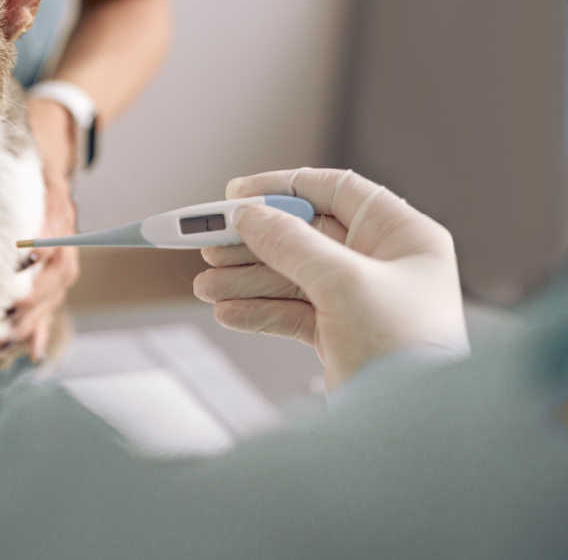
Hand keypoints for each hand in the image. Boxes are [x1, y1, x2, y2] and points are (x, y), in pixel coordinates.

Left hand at [14, 99, 81, 359]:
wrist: (48, 144)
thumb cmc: (21, 155)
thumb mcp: (18, 163)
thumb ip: (7, 185)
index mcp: (55, 208)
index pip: (51, 239)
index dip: (37, 258)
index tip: (20, 279)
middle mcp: (63, 232)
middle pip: (58, 274)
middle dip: (36, 300)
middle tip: (10, 319)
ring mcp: (61, 250)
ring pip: (56, 291)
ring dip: (36, 317)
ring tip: (12, 338)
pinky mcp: (52, 265)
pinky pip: (52, 299)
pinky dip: (43, 326)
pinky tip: (34, 350)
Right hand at [193, 168, 467, 389]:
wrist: (415, 432)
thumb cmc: (405, 351)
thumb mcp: (344, 284)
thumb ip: (291, 243)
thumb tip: (247, 214)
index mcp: (402, 236)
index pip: (336, 190)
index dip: (283, 187)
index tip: (235, 195)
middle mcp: (383, 263)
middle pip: (303, 235)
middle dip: (253, 243)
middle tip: (208, 247)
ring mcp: (360, 301)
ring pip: (291, 276)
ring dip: (245, 280)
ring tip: (205, 287)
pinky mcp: (341, 336)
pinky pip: (291, 313)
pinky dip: (258, 312)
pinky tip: (227, 315)